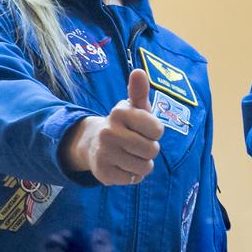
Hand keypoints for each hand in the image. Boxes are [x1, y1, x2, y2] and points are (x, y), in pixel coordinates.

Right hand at [64, 69, 162, 184]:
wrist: (94, 144)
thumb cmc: (125, 125)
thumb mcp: (134, 107)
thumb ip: (139, 91)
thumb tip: (139, 71)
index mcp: (119, 113)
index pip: (157, 130)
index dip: (155, 132)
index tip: (144, 128)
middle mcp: (109, 132)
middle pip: (152, 150)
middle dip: (150, 150)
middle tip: (137, 144)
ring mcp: (104, 153)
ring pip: (144, 167)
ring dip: (143, 164)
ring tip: (131, 155)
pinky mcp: (102, 173)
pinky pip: (133, 179)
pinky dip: (132, 175)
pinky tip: (122, 165)